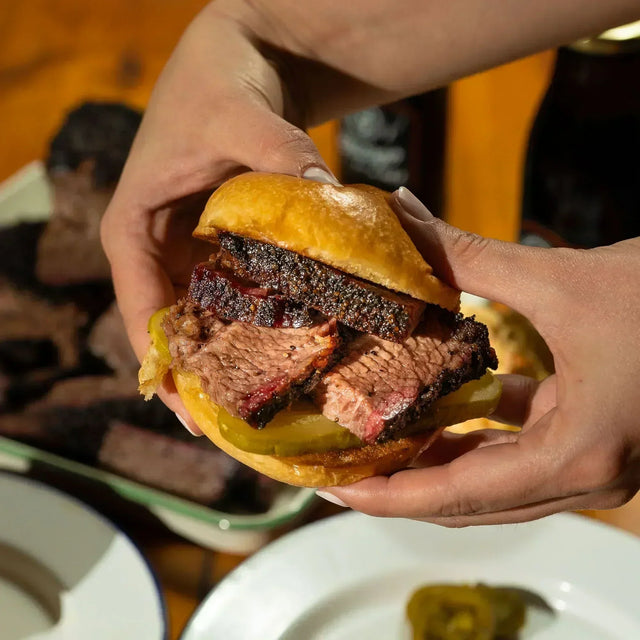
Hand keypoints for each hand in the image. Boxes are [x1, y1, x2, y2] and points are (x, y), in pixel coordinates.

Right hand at [100, 4, 335, 428]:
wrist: (237, 61)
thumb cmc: (216, 83)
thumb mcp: (238, 116)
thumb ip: (280, 155)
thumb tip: (329, 196)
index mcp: (134, 230)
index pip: (142, 312)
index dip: (165, 369)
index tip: (193, 416)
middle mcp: (159, 250)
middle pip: (177, 330)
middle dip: (206, 378)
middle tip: (243, 429)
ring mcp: (193, 252)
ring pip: (208, 320)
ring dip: (236, 358)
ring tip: (272, 405)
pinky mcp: (226, 248)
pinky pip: (239, 296)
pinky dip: (260, 324)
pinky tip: (292, 351)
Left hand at [322, 187, 639, 524]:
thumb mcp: (561, 279)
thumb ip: (470, 254)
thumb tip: (402, 213)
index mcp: (580, 457)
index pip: (458, 497)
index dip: (389, 497)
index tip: (335, 487)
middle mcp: (589, 477)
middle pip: (470, 500)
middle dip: (403, 484)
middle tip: (343, 461)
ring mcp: (597, 463)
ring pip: (495, 479)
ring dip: (438, 459)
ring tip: (379, 435)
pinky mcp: (598, 437)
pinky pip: (523, 448)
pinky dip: (479, 432)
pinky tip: (447, 399)